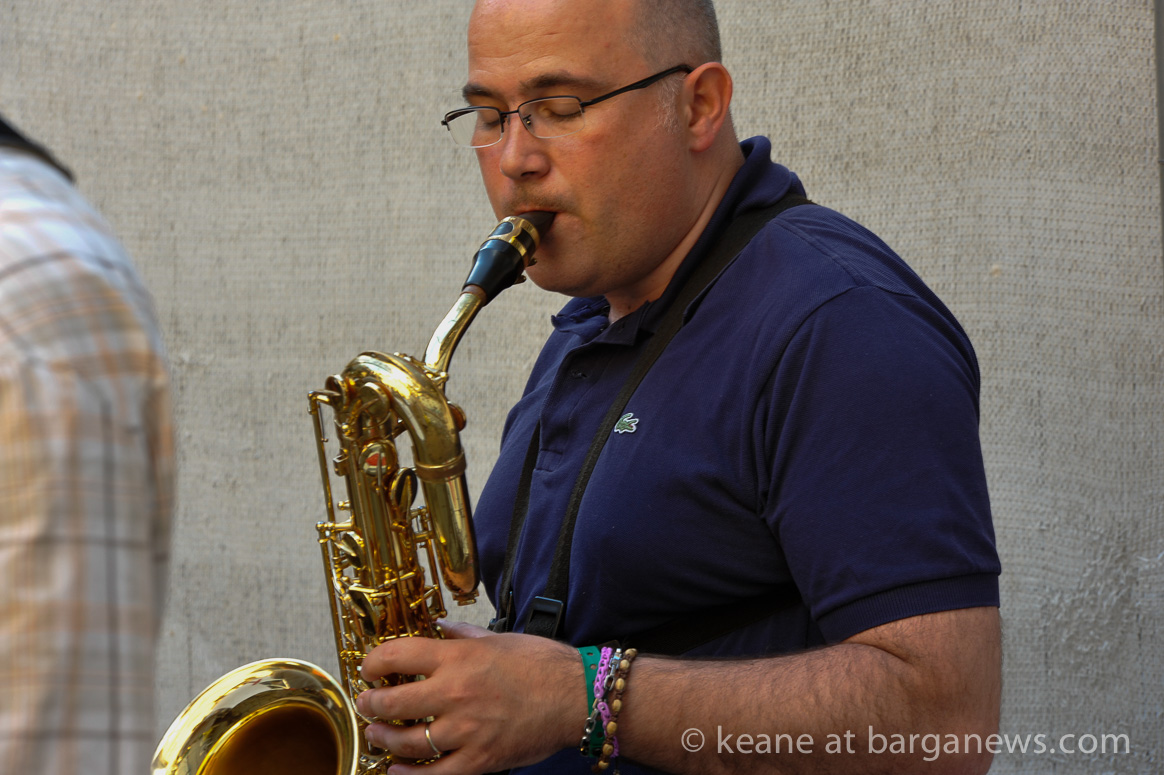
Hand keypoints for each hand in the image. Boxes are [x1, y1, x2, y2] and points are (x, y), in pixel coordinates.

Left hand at [357, 620, 587, 773]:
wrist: (576, 697)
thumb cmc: (542, 664)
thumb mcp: (499, 638)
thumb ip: (465, 633)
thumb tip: (442, 626)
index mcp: (458, 657)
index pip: (397, 656)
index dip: (373, 663)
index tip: (370, 669)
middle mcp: (455, 692)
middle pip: (391, 702)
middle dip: (371, 704)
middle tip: (367, 703)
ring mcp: (465, 730)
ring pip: (405, 742)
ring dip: (383, 738)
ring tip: (377, 734)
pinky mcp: (479, 760)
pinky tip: (396, 770)